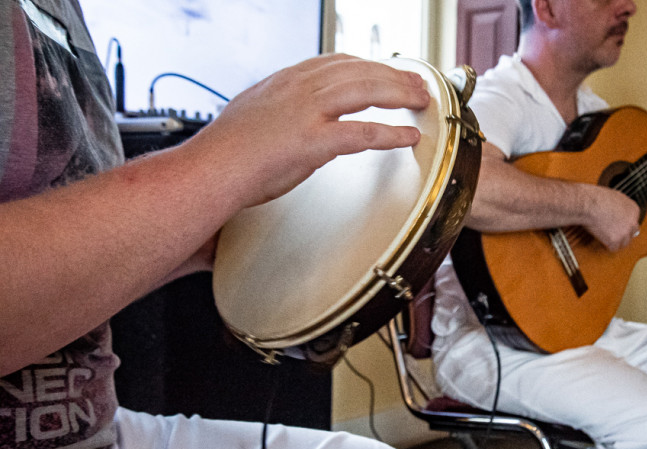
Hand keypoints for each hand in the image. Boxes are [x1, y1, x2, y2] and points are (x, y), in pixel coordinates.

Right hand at [190, 53, 430, 206]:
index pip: (337, 62)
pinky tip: (407, 138)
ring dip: (399, 95)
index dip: (368, 65)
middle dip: (394, 75)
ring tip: (421, 102)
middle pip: (359, 70)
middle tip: (418, 84)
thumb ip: (282, 111)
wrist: (208, 171)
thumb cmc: (226, 153)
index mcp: (285, 81)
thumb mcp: (256, 115)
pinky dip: (390, 134)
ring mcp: (306, 112)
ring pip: (366, 91)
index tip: (387, 70)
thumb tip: (297, 121)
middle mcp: (298, 88)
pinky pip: (361, 133)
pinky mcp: (312, 141)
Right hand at [583, 187, 640, 251]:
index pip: (633, 222)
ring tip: (603, 235)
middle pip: (631, 234)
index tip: (614, 225)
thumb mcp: (615, 197)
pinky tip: (599, 238)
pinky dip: (605, 245)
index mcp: (634, 209)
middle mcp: (633, 221)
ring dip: (614, 241)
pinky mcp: (615, 240)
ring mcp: (625, 232)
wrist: (588, 204)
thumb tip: (618, 212)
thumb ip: (621, 206)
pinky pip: (613, 248)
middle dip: (621, 234)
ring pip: (623, 243)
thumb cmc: (596, 198)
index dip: (622, 225)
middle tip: (609, 232)